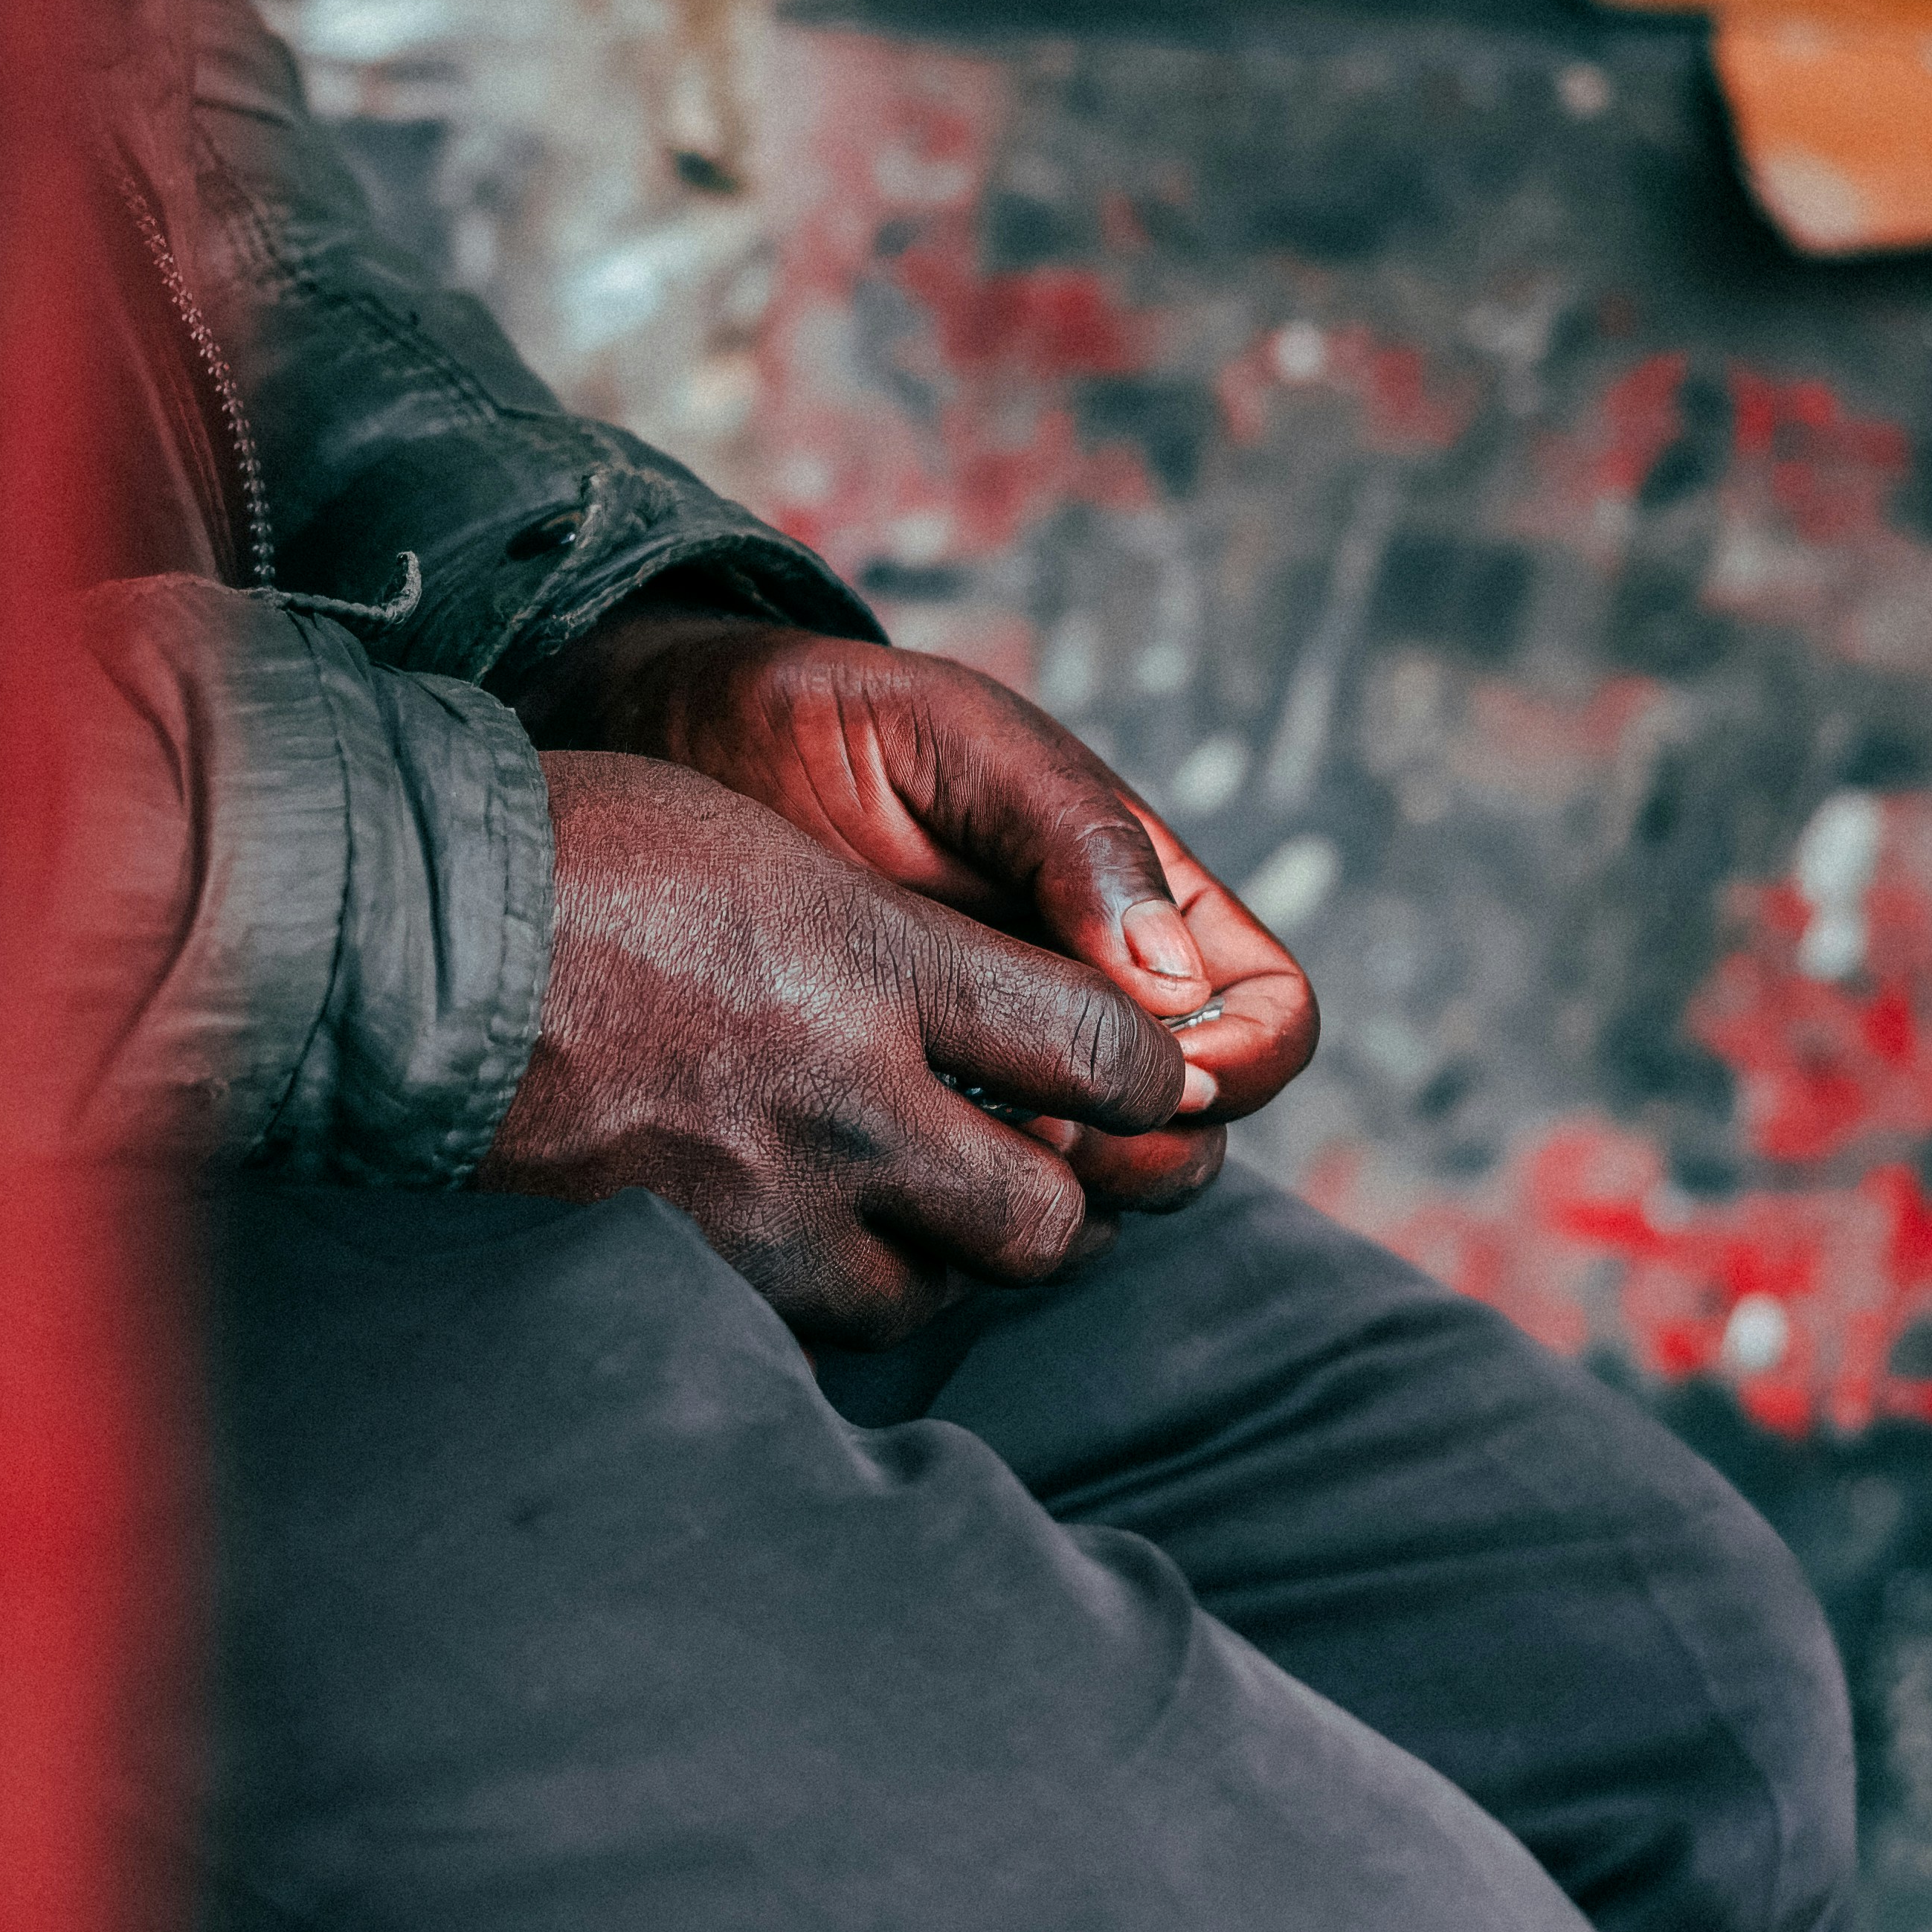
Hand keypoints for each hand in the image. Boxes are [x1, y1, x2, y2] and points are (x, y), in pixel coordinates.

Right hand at [481, 752, 1192, 1343]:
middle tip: (1032, 1164)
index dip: (1148, 1077)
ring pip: (934, 1295)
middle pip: (1049, 1219)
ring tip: (909, 1203)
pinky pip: (816, 1327)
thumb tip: (1018, 1018)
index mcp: (879, 966)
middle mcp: (846, 1101)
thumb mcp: (770, 853)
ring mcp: (764, 1204)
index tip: (1131, 1075)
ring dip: (941, 1259)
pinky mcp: (689, 1272)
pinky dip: (833, 1292)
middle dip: (1058, 1201)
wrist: (401, 939)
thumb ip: (902, 945)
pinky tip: (807, 1237)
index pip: (1108, 1057)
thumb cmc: (579, 860)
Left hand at [523, 612, 1320, 1214]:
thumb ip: (1069, 831)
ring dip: (1064, 1195)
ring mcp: (1001, 1071)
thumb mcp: (949, 737)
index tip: (1149, 1060)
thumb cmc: (814, 724)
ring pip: (1102, 1188)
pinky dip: (957, 1207)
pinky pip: (970, 1202)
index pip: (1268, 1019)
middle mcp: (1090, 1001)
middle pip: (1205, 1131)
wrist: (663, 763)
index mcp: (1140, 902)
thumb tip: (1171, 979)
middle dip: (1155, 1151)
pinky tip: (888, 1163)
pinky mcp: (905, 1123)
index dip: (1237, 1061)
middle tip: (1042, 1129)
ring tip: (963, 1143)